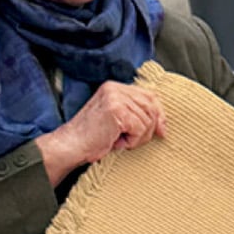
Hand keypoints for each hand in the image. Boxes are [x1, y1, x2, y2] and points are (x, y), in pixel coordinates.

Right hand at [38, 81, 167, 185]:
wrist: (72, 146)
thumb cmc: (93, 139)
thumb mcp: (116, 122)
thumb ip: (134, 114)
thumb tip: (162, 124)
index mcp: (114, 87)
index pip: (149, 95)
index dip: (159, 114)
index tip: (162, 132)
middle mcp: (115, 88)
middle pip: (151, 107)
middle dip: (148, 129)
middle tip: (131, 141)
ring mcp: (115, 97)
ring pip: (147, 120)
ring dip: (138, 138)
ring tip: (119, 141)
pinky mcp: (116, 110)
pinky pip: (139, 128)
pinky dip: (132, 141)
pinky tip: (116, 142)